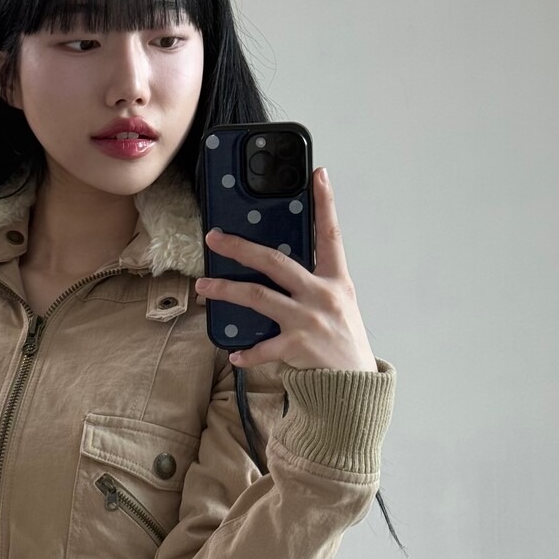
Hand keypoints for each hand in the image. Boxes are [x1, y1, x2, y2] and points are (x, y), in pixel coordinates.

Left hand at [194, 167, 377, 371]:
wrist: (355, 384)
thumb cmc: (342, 341)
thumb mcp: (337, 304)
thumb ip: (314, 284)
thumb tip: (278, 268)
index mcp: (336, 281)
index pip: (331, 234)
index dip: (325, 203)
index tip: (318, 175)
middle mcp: (322, 295)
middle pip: (275, 261)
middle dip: (241, 248)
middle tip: (215, 238)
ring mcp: (309, 320)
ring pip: (258, 297)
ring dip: (226, 291)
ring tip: (203, 287)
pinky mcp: (297, 346)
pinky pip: (262, 347)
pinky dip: (246, 352)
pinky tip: (234, 353)